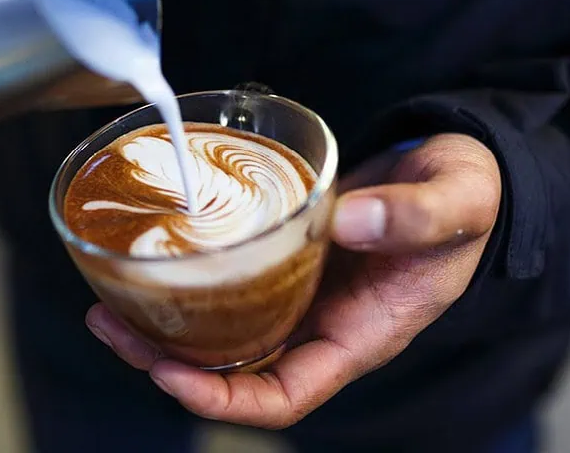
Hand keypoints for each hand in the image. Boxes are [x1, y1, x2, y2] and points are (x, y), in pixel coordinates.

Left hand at [85, 133, 500, 428]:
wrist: (453, 169)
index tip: (168, 374)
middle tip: (107, 323)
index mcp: (359, 335)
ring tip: (106, 301)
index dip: (223, 401)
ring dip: (162, 323)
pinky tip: (150, 258)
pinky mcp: (280, 256)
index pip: (284, 397)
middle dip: (164, 360)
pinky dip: (185, 279)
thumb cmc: (464, 197)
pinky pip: (225, 281)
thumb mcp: (456, 202)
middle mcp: (317, 325)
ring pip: (218, 328)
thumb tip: (346, 223)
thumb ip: (413, 216)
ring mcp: (296, 293)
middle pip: (232, 370)